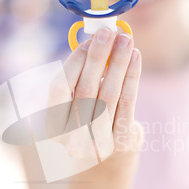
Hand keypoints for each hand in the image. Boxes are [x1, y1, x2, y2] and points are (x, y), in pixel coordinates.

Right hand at [47, 28, 143, 161]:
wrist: (109, 156)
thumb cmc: (89, 118)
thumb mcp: (76, 102)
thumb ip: (80, 75)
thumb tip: (96, 40)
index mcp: (53, 125)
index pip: (59, 87)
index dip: (74, 61)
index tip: (87, 40)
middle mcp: (71, 137)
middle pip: (86, 88)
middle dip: (98, 56)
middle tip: (108, 32)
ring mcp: (97, 143)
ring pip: (109, 93)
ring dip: (118, 62)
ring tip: (126, 39)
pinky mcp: (121, 142)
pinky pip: (127, 102)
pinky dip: (132, 76)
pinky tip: (135, 57)